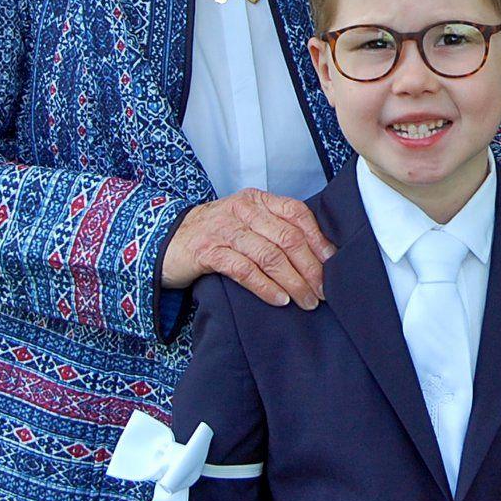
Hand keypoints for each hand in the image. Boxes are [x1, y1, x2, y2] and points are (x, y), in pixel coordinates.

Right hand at [161, 189, 333, 308]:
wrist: (166, 241)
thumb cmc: (216, 235)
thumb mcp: (247, 223)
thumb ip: (275, 230)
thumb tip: (318, 255)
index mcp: (257, 200)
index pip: (297, 214)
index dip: (318, 239)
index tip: (333, 263)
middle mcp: (243, 210)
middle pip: (287, 238)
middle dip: (310, 268)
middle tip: (323, 291)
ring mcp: (225, 229)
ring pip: (269, 255)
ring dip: (293, 282)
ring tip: (307, 300)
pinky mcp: (208, 251)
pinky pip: (243, 270)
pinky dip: (265, 286)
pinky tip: (279, 300)